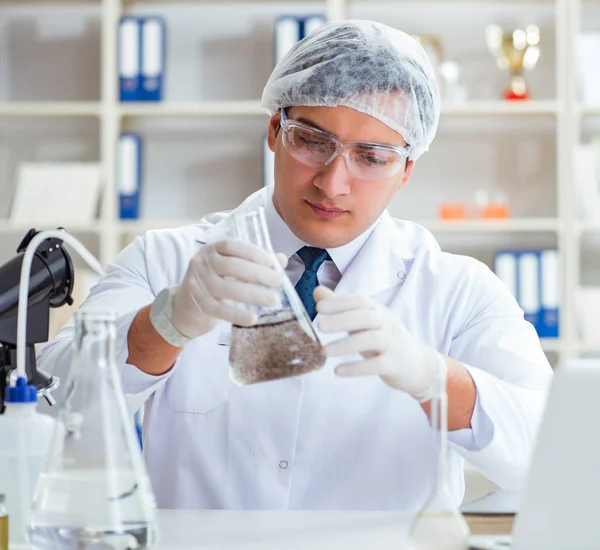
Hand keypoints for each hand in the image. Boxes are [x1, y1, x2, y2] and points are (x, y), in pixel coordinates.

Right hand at [170, 239, 286, 338]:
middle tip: (278, 282)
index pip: (231, 245)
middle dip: (259, 274)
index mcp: (211, 250)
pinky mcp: (199, 305)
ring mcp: (198, 284)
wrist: (183, 308)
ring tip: (274, 300)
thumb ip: (254, 262)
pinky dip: (238, 315)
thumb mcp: (229, 269)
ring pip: (229, 288)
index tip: (271, 262)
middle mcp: (202, 264)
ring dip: (255, 295)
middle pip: (233, 266)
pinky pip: (221, 310)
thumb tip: (281, 260)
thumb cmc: (213, 283)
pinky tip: (253, 318)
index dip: (253, 252)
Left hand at [314, 286, 443, 401]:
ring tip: (324, 351)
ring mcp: (393, 344)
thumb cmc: (384, 340)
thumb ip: (342, 308)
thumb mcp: (364, 322)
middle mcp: (386, 323)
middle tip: (319, 326)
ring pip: (371, 340)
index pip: (360, 300)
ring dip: (345, 345)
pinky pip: (376, 365)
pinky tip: (338, 371)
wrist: (418, 364)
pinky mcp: (395, 364)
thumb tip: (318, 292)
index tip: (319, 307)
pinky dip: (356, 368)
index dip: (340, 302)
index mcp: (378, 310)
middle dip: (341, 320)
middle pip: (365, 317)